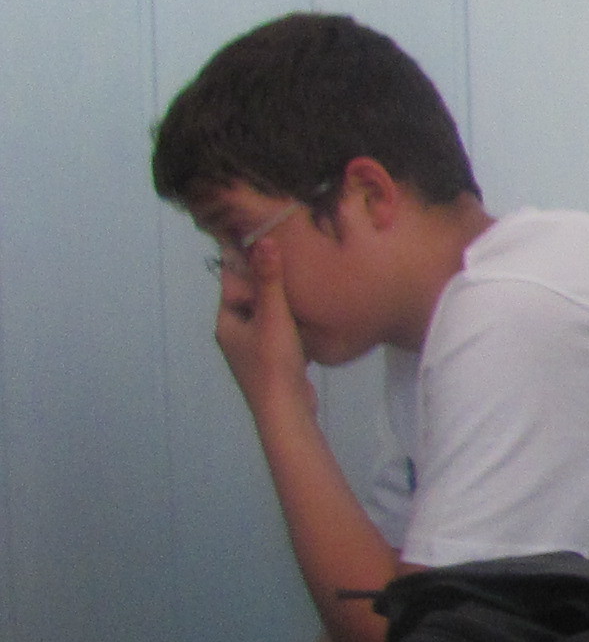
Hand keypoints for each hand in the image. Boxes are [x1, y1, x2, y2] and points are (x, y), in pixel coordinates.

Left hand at [211, 242, 312, 416]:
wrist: (285, 410)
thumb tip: (263, 241)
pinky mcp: (271, 359)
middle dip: (262, 273)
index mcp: (227, 320)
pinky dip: (287, 316)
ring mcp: (252, 348)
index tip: (253, 231)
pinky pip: (277, 328)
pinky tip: (306, 309)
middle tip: (282, 246)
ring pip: (264, 312)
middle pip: (248, 295)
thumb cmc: (273, 363)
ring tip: (298, 272)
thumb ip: (270, 280)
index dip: (241, 256)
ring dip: (277, 295)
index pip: (231, 279)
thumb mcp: (273, 317)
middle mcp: (235, 332)